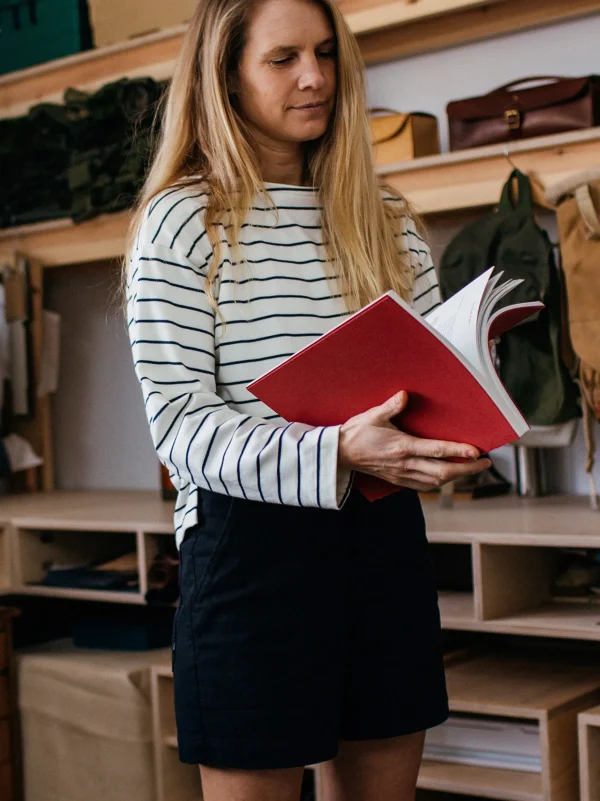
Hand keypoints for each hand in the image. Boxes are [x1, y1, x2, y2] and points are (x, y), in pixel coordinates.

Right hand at [338, 391, 491, 491]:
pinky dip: (439, 483)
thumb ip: (391, 406)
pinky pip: (424, 486)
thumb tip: (405, 395)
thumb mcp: (373, 415)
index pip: (437, 451)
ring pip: (436, 481)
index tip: (477, 452)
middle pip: (443, 472)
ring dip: (456, 477)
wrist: (339, 454)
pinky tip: (446, 478)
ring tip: (471, 469)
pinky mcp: (397, 480)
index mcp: (402, 447)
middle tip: (485, 462)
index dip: (459, 452)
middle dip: (467, 469)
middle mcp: (405, 464)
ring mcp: (401, 475)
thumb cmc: (356, 433)